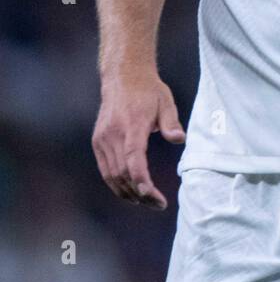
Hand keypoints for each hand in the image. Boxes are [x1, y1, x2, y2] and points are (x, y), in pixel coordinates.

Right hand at [91, 72, 184, 209]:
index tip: (152, 195)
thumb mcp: (166, 102)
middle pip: (123, 173)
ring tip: (147, 202)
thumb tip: (179, 139)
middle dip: (140, 193)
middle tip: (158, 204)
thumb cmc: (148, 91)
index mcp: (131, 125)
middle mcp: (113, 134)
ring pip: (112, 175)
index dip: (141, 180)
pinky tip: (131, 193)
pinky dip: (116, 184)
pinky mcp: (98, 141)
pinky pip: (105, 170)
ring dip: (128, 193)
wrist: (123, 77)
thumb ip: (171, 123)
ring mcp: (102, 139)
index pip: (133, 158)